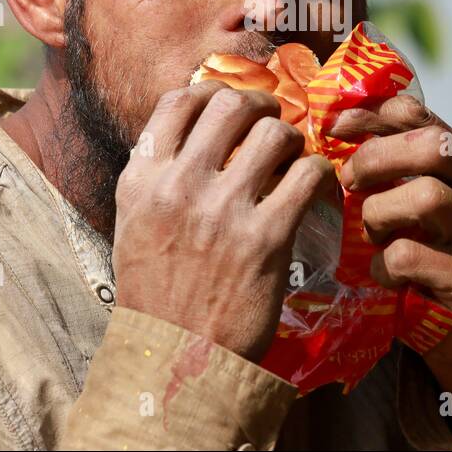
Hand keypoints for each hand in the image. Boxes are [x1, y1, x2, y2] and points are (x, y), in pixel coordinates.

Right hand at [113, 80, 336, 363]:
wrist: (173, 360)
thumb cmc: (155, 294)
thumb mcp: (133, 225)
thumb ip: (158, 177)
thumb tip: (194, 131)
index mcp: (142, 179)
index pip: (178, 101)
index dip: (212, 91)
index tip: (230, 102)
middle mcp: (179, 186)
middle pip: (231, 104)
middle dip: (260, 106)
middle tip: (271, 122)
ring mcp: (223, 211)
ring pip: (274, 133)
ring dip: (291, 139)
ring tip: (293, 158)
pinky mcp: (267, 239)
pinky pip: (306, 176)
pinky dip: (318, 173)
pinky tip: (316, 187)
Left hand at [333, 94, 451, 414]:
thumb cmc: (428, 255)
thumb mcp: (416, 203)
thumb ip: (392, 164)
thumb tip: (336, 121)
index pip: (422, 117)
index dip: (370, 116)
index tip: (333, 128)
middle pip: (434, 147)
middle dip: (377, 158)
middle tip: (348, 180)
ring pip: (426, 197)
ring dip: (379, 213)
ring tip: (371, 232)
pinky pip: (410, 256)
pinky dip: (382, 264)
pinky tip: (383, 274)